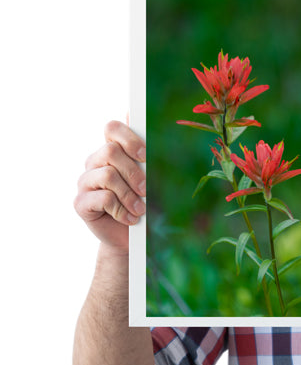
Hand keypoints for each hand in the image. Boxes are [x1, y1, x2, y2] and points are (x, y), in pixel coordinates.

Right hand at [74, 120, 146, 251]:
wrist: (129, 236)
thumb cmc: (141, 203)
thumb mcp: (149, 179)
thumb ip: (147, 157)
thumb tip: (156, 132)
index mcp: (111, 150)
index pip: (112, 128)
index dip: (129, 138)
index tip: (145, 156)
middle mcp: (94, 163)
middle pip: (110, 151)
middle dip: (133, 171)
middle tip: (146, 189)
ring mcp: (85, 182)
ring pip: (108, 175)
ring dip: (129, 194)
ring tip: (140, 209)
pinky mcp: (80, 202)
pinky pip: (103, 198)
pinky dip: (121, 209)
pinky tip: (130, 218)